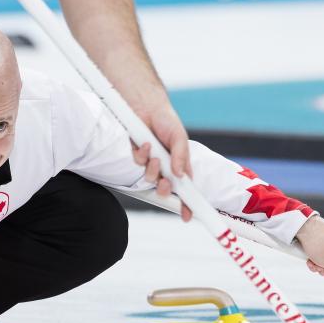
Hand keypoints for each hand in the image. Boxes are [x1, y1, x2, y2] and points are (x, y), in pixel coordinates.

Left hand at [131, 106, 191, 221]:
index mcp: (178, 166)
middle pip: (165, 189)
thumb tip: (180, 175)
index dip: (187, 204)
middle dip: (164, 190)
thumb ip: (181, 156)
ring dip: (152, 170)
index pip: (185, 189)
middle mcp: (164, 167)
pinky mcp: (135, 156)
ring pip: (149, 178)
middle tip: (165, 183)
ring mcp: (149, 162)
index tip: (188, 216)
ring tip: (155, 156)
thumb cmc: (166, 121)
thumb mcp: (180, 137)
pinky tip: (144, 144)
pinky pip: (137, 164)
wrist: (146, 106)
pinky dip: (142, 155)